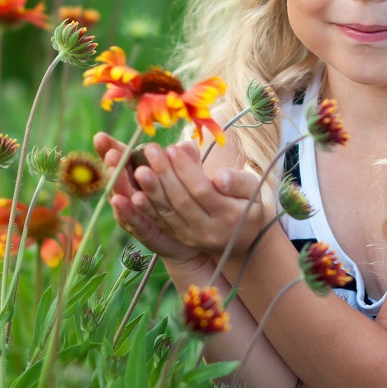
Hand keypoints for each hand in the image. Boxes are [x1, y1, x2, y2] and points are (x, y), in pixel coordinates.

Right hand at [94, 132, 199, 262]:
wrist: (197, 232)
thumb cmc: (187, 196)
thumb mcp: (188, 174)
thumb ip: (186, 160)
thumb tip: (187, 145)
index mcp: (138, 172)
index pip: (121, 157)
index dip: (109, 147)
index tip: (101, 137)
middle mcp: (131, 191)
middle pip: (117, 175)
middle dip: (112, 163)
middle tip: (111, 152)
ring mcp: (134, 211)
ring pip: (122, 195)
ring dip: (117, 182)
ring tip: (113, 169)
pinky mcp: (142, 229)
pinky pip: (132, 219)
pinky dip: (126, 209)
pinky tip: (118, 199)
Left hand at [130, 141, 267, 257]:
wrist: (243, 240)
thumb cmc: (248, 204)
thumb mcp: (253, 190)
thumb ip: (239, 182)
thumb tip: (220, 177)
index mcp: (228, 215)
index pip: (202, 191)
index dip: (186, 170)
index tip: (172, 148)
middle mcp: (208, 230)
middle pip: (181, 201)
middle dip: (164, 175)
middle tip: (150, 150)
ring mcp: (192, 237)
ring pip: (168, 213)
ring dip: (152, 191)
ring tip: (140, 168)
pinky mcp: (179, 239)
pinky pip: (160, 222)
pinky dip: (146, 210)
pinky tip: (133, 195)